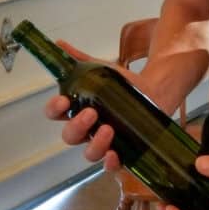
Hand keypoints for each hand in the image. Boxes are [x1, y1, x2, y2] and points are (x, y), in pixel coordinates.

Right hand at [42, 39, 150, 172]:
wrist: (154, 89)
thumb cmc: (122, 83)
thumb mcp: (100, 70)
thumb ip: (79, 59)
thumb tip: (59, 44)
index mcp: (77, 109)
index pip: (56, 114)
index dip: (54, 109)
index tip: (63, 101)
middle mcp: (87, 129)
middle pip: (70, 136)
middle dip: (77, 126)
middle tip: (91, 113)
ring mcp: (104, 141)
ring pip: (89, 153)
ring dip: (95, 144)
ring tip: (109, 128)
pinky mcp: (122, 150)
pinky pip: (111, 165)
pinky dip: (110, 163)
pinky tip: (114, 154)